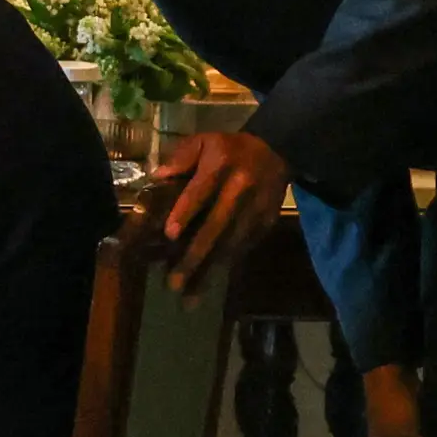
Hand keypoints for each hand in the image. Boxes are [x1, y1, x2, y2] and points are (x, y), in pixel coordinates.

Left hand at [153, 126, 288, 294]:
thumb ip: (181, 156)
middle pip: (216, 226)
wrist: (278, 150)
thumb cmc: (230, 148)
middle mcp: (241, 189)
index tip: (170, 234)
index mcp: (221, 165)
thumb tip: (158, 176)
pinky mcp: (267, 223)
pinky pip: (244, 248)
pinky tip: (211, 283)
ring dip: (211, 271)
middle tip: (174, 282)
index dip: (186, 212)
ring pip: (232, 244)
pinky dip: (227, 266)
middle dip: (195, 256)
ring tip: (190, 296)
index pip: (201, 191)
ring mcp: (257, 209)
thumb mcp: (204, 140)